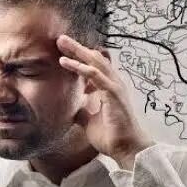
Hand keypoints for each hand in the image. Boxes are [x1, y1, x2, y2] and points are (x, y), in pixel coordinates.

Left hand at [57, 35, 154, 169]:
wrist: (126, 148)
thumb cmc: (112, 135)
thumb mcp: (90, 121)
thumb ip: (83, 110)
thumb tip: (74, 107)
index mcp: (108, 88)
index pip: (93, 66)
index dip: (79, 57)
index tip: (63, 50)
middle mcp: (113, 83)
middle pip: (94, 58)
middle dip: (77, 48)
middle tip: (60, 38)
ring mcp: (114, 86)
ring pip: (94, 61)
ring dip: (77, 51)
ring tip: (61, 42)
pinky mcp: (112, 92)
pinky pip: (94, 75)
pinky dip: (80, 67)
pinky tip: (66, 62)